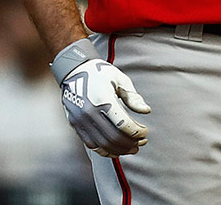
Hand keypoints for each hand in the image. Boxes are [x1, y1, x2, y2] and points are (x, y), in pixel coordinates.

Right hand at [51, 38, 151, 156]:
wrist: (73, 70)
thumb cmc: (99, 72)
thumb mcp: (120, 79)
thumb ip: (133, 97)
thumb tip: (146, 111)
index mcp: (103, 99)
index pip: (123, 124)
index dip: (137, 132)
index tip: (145, 132)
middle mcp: (90, 112)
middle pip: (114, 137)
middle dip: (131, 143)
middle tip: (141, 142)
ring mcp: (80, 120)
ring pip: (103, 144)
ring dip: (120, 150)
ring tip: (132, 148)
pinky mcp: (75, 124)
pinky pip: (91, 145)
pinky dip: (105, 150)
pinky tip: (116, 149)